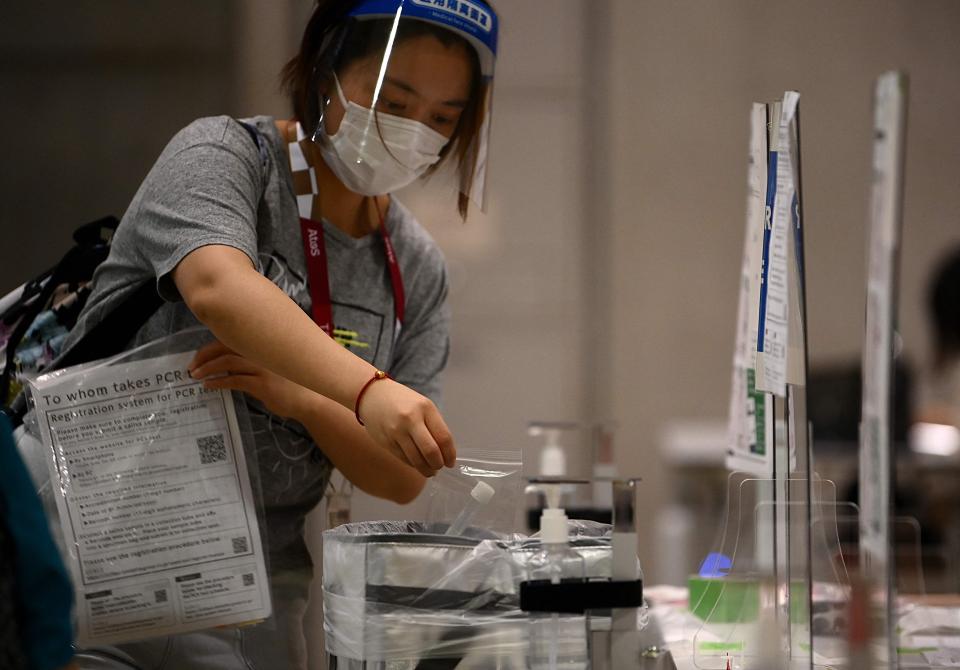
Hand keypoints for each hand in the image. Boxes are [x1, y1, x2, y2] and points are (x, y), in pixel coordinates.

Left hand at [188, 341, 313, 419]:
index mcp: (263, 344)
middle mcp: (262, 350)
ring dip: (207, 368)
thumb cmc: (292, 383)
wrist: (311, 399)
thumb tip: (227, 363)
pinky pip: (234, 380)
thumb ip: (253, 360)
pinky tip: (209, 386)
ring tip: (196, 376)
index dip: (211, 346)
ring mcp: (263, 366)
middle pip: (224, 346)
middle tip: (192, 367)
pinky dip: (218, 382)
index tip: (198, 356)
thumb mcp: (272, 366)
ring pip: (227, 361)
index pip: (230, 338)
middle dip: (204, 355)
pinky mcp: (263, 383)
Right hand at [357, 378, 455, 475]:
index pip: (444, 437)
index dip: (450, 454)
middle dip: (439, 464)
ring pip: (416, 459)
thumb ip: (434, 425)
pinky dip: (414, 465)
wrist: (371, 395)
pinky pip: (404, 459)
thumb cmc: (402, 401)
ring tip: (431, 470)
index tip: (451, 462)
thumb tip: (445, 452)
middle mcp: (411, 420)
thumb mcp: (423, 405)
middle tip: (440, 467)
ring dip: (427, 469)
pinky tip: (417, 464)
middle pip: (431, 451)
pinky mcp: (386, 442)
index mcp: (425, 408)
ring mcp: (397, 432)